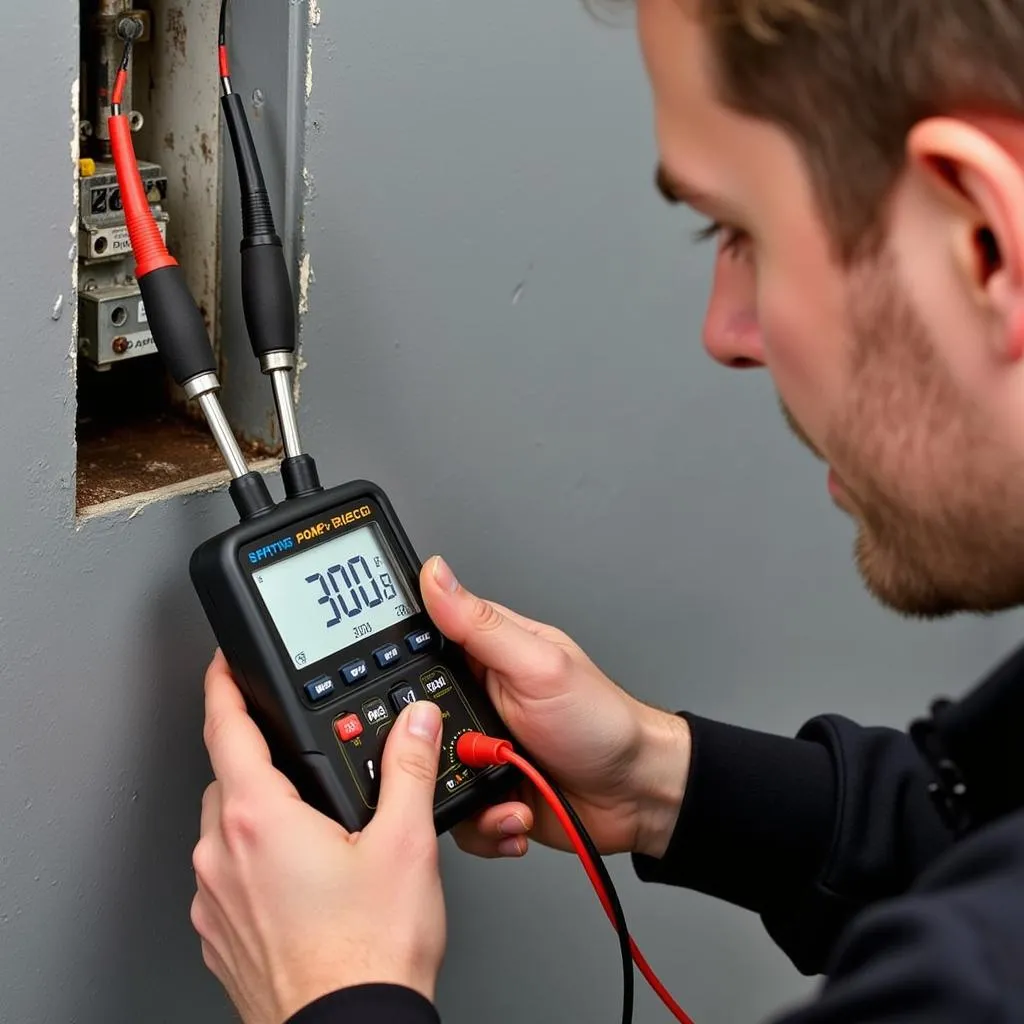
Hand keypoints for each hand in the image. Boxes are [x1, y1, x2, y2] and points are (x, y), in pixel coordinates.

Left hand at [190, 651, 446, 1023]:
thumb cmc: (369, 952)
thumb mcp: (404, 843)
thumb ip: (409, 767)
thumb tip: (415, 722)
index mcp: (260, 819)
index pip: (225, 728)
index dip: (223, 686)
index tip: (222, 664)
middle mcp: (223, 855)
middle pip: (229, 776)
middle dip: (259, 755)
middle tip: (302, 756)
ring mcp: (216, 899)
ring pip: (225, 827)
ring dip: (257, 811)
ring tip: (313, 824)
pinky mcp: (220, 934)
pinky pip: (225, 875)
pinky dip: (252, 860)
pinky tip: (298, 878)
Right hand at [419, 557, 690, 860]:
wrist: (637, 794)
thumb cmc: (602, 720)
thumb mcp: (538, 665)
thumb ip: (481, 624)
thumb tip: (436, 574)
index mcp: (485, 654)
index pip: (420, 645)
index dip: (394, 662)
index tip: (396, 689)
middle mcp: (475, 699)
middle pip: (412, 718)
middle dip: (432, 745)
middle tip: (469, 749)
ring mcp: (478, 748)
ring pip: (426, 772)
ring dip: (461, 790)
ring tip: (502, 786)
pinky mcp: (483, 792)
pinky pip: (453, 813)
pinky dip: (482, 821)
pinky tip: (513, 810)